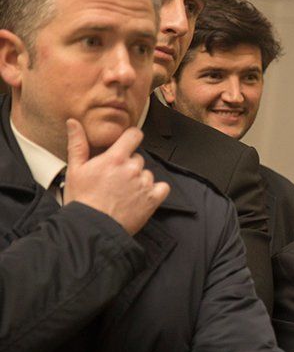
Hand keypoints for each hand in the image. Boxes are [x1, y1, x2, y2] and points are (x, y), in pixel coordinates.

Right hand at [64, 119, 169, 234]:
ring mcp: (144, 184)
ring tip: (123, 192)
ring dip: (139, 180)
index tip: (127, 144)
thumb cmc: (82, 200)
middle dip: (128, 165)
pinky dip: (155, 191)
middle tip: (114, 179)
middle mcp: (133, 168)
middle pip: (138, 158)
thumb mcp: (74, 170)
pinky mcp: (153, 199)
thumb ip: (78, 144)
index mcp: (115, 158)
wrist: (92, 228)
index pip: (134, 135)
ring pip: (147, 173)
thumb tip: (73, 123)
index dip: (132, 137)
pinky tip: (141, 197)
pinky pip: (162, 187)